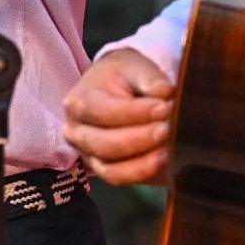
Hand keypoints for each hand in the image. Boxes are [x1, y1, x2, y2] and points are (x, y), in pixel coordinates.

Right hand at [63, 47, 175, 186]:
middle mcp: (76, 132)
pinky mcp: (102, 169)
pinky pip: (119, 178)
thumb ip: (149, 77)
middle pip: (104, 144)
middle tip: (168, 129)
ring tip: (168, 149)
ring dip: (142, 162)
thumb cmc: (123, 76)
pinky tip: (164, 161)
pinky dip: (141, 173)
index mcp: (78, 102)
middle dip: (140, 139)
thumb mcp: (134, 66)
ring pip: (110, 169)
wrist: (113, 87)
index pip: (104, 112)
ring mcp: (87, 155)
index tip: (164, 106)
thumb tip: (165, 93)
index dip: (135, 112)